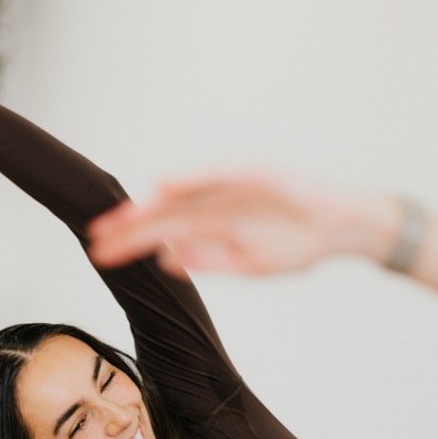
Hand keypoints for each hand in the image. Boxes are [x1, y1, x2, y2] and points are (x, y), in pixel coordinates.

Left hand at [89, 172, 365, 275]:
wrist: (342, 229)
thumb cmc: (295, 244)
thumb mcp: (249, 265)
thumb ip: (210, 261)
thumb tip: (166, 260)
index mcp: (211, 225)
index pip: (161, 233)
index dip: (130, 242)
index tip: (101, 252)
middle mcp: (215, 203)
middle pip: (164, 212)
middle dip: (130, 225)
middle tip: (95, 235)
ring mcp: (233, 187)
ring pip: (185, 193)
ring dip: (153, 202)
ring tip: (122, 214)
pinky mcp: (255, 174)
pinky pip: (218, 174)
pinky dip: (192, 177)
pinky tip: (166, 184)